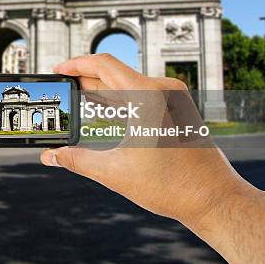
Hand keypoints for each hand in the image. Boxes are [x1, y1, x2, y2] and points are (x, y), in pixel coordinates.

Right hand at [40, 54, 251, 226]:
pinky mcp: (176, 108)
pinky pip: (140, 95)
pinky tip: (102, 109)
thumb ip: (77, 160)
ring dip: (101, 91)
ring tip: (77, 97)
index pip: (104, 64)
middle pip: (114, 73)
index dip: (76, 64)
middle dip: (85, 80)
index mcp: (148, 96)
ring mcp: (172, 98)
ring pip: (127, 85)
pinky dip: (119, 100)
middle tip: (63, 88)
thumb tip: (50, 156)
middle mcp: (162, 90)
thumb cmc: (173, 186)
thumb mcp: (115, 172)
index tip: (58, 70)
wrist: (214, 199)